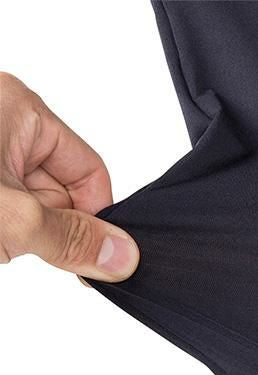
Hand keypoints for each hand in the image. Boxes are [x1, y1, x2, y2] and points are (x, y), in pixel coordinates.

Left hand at [0, 72, 138, 280]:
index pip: (90, 171)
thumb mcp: (12, 217)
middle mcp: (6, 127)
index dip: (99, 217)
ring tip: (1, 240)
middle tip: (36, 250)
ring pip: (37, 207)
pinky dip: (8, 235)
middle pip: (66, 192)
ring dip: (29, 235)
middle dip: (57, 228)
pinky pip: (14, 212)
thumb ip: (72, 239)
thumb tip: (122, 256)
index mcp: (20, 111)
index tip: (99, 255)